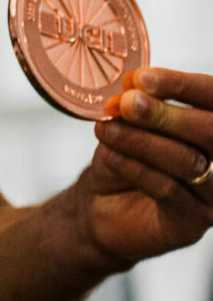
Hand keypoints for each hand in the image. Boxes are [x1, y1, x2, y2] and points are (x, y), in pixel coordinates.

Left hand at [78, 68, 212, 263]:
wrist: (100, 205)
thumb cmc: (122, 158)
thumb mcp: (128, 125)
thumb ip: (137, 106)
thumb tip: (134, 87)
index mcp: (209, 128)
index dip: (182, 85)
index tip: (141, 78)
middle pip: (210, 131)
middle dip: (165, 114)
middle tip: (127, 103)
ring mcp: (212, 195)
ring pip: (187, 160)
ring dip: (141, 140)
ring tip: (106, 129)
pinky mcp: (192, 223)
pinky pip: (168, 189)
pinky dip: (134, 167)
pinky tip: (110, 155)